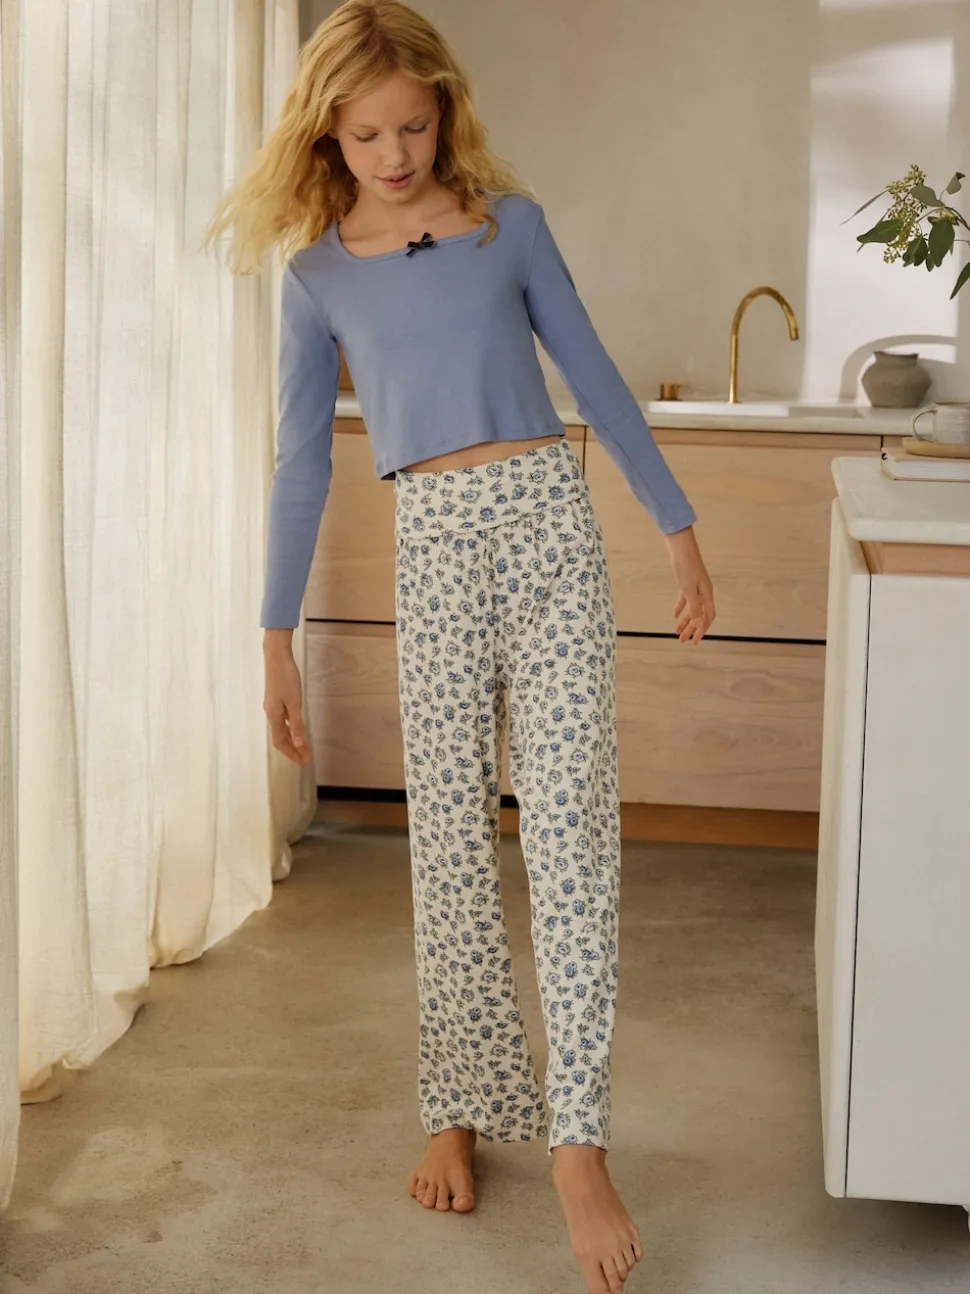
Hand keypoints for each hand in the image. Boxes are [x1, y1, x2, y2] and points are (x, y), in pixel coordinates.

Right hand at [263, 646, 312, 764]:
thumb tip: (298, 743)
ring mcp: (273, 707)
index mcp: (273, 716)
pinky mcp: (276, 700)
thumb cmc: (285, 677)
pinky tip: (297, 728)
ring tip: (305, 747)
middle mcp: (271, 713)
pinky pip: (283, 720)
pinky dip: (290, 728)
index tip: (302, 761)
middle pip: (281, 737)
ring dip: (293, 739)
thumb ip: (296, 723)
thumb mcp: (294, 702)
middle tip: (307, 757)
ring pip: (282, 729)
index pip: (280, 742)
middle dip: (294, 749)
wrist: (276, 657)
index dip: (291, 753)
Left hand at [665, 526, 715, 643]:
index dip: (702, 630)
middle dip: (691, 629)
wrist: (680, 544)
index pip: (708, 617)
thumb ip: (694, 606)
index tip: (695, 641)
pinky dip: (681, 607)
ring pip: (692, 608)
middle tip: (682, 640)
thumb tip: (699, 623)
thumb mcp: (688, 588)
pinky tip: (675, 615)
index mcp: (706, 594)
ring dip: (686, 620)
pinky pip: (685, 599)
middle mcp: (703, 591)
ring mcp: (695, 586)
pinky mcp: (686, 581)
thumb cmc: (685, 564)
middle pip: (699, 615)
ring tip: (677, 631)